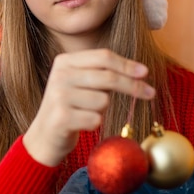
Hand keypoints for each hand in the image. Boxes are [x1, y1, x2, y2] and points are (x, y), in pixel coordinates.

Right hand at [22, 48, 155, 166]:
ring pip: (103, 100)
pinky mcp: (61, 117)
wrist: (44, 136)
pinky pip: (96, 119)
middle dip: (132, 86)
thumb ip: (102, 73)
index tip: (145, 73)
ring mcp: (59, 95)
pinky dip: (94, 124)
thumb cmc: (70, 107)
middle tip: (150, 93)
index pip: (104, 57)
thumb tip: (139, 72)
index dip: (127, 64)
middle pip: (108, 77)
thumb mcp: (81, 83)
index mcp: (65, 61)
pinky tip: (81, 124)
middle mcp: (60, 75)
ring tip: (86, 113)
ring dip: (102, 110)